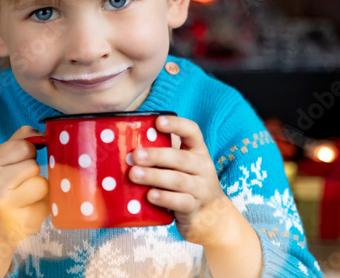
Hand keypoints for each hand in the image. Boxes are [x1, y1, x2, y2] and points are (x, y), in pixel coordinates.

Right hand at [0, 125, 49, 244]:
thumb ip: (21, 139)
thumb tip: (46, 133)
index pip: (24, 147)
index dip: (28, 153)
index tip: (19, 162)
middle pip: (34, 166)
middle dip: (32, 172)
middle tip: (19, 182)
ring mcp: (8, 205)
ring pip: (43, 185)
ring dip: (39, 189)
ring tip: (25, 195)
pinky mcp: (24, 222)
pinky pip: (47, 205)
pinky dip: (41, 206)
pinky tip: (27, 209)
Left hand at [128, 115, 240, 247]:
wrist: (211, 217)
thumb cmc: (186, 182)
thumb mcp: (181, 165)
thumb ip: (163, 152)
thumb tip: (128, 138)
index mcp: (198, 151)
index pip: (192, 131)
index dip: (176, 124)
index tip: (158, 122)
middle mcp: (202, 167)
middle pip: (180, 158)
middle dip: (156, 156)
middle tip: (135, 155)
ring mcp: (201, 188)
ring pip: (178, 180)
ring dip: (154, 176)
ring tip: (133, 175)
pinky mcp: (194, 208)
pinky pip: (180, 202)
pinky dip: (165, 198)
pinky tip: (150, 195)